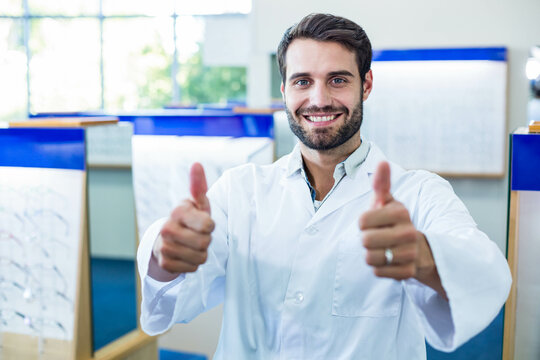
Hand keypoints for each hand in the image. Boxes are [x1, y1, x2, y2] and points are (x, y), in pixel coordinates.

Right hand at [149, 162, 214, 280]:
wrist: (168, 240)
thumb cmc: (190, 219)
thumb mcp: (197, 203)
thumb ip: (199, 186)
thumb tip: (197, 164)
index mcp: (178, 211)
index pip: (208, 225)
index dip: (210, 225)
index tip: (202, 222)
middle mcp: (167, 228)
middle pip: (205, 242)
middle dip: (206, 241)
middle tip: (197, 235)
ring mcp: (164, 247)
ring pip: (200, 257)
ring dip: (200, 253)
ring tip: (191, 245)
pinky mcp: (165, 264)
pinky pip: (193, 268)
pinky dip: (193, 264)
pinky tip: (185, 256)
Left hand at [359, 161, 432, 281]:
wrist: (420, 249)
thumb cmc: (395, 222)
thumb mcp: (389, 202)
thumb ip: (381, 184)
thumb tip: (382, 162)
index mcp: (400, 212)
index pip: (362, 221)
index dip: (363, 223)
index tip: (374, 222)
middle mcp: (408, 232)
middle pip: (365, 240)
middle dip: (366, 240)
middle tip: (377, 237)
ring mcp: (410, 253)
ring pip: (370, 258)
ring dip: (371, 255)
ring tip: (383, 249)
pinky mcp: (408, 272)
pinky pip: (378, 272)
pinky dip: (379, 268)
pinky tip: (389, 261)